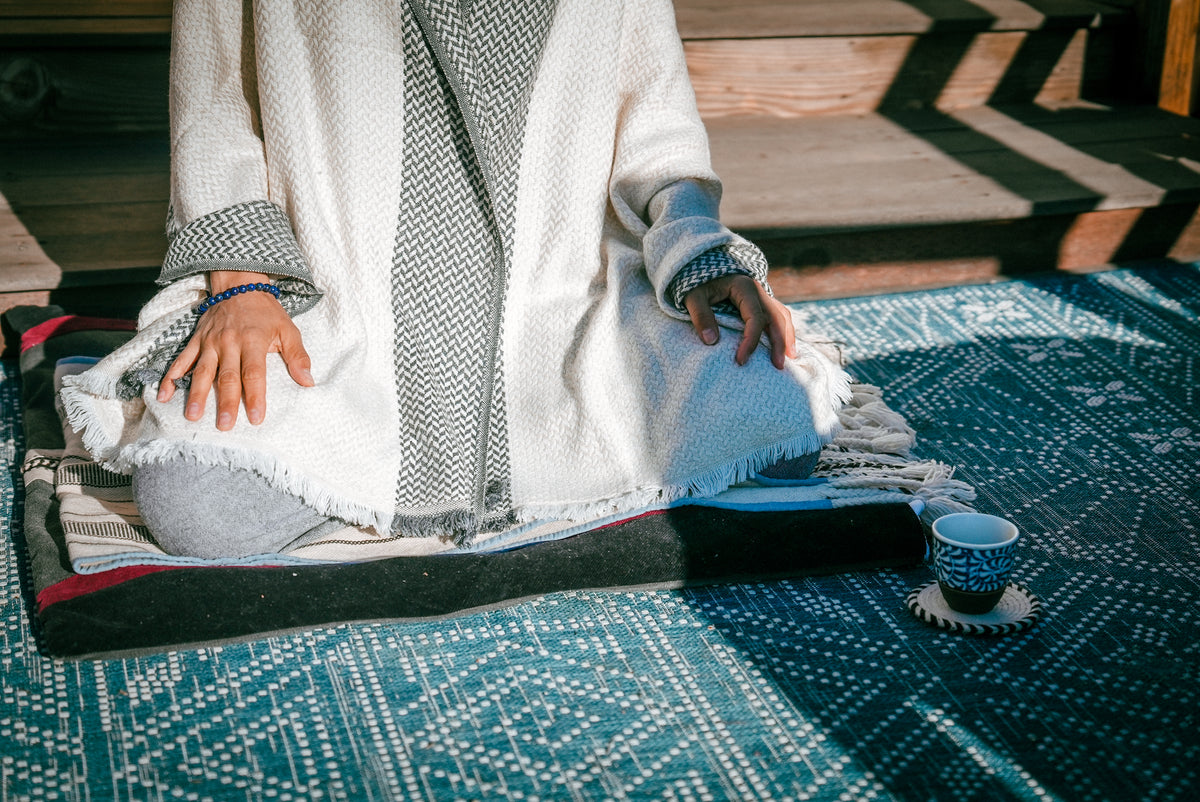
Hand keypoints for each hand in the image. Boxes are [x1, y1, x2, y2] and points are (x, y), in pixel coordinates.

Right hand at [157, 271, 313, 429]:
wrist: (239, 284)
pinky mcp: (196, 340)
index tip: (256, 418)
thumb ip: (298, 357)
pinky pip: (181, 360)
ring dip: (197, 394)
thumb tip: (309, 382)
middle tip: (225, 426)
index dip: (255, 396)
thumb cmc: (267, 312)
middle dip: (226, 402)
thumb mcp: (288, 330)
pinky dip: (171, 377)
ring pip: (202, 371)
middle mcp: (229, 342)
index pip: (254, 373)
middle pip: (227, 377)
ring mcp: (210, 342)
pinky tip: (164, 395)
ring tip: (193, 416)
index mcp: (253, 341)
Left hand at [683, 274, 797, 368]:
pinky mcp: (760, 302)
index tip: (741, 360)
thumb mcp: (693, 297)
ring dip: (787, 337)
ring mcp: (761, 296)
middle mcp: (758, 291)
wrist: (702, 268)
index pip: (755, 318)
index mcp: (744, 287)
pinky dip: (783, 331)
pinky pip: (778, 316)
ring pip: (781, 316)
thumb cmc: (697, 283)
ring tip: (790, 358)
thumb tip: (711, 341)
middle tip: (778, 366)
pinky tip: (785, 347)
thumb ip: (701, 316)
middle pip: (776, 318)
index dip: (750, 341)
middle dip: (779, 342)